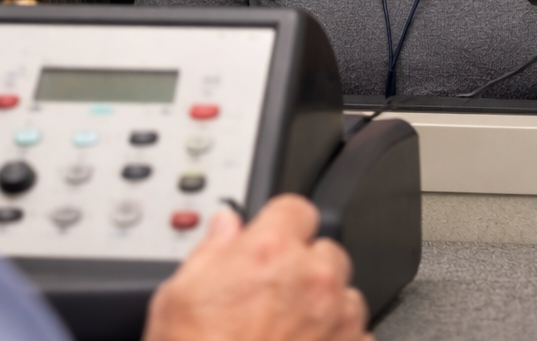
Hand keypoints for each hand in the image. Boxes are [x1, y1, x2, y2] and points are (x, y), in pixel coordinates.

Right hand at [143, 195, 372, 340]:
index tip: (274, 236)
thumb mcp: (178, 295)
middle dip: (306, 266)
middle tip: (275, 291)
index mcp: (269, 251)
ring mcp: (337, 323)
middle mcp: (312, 281)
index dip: (282, 223)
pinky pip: (358, 337)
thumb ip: (210, 250)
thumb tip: (224, 227)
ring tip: (291, 328)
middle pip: (328, 251)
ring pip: (348, 296)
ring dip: (327, 306)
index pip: (296, 209)